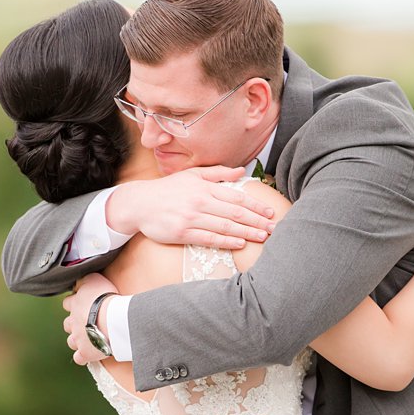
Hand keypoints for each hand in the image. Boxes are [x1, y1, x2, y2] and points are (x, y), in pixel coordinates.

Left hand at [62, 273, 118, 364]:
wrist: (111, 320)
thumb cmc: (106, 298)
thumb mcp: (95, 280)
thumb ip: (85, 279)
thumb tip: (78, 280)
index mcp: (75, 305)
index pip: (68, 303)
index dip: (74, 303)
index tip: (83, 304)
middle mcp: (73, 322)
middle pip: (67, 324)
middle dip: (74, 324)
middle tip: (87, 322)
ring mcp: (78, 338)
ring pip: (71, 341)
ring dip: (78, 340)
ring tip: (89, 339)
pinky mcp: (86, 352)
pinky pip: (79, 358)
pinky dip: (83, 357)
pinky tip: (90, 354)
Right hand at [106, 167, 275, 248]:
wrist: (139, 203)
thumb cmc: (169, 189)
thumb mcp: (192, 175)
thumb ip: (218, 173)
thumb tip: (241, 171)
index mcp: (204, 187)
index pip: (236, 197)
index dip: (256, 205)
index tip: (270, 211)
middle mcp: (200, 202)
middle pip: (235, 213)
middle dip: (257, 221)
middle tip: (274, 227)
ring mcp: (191, 218)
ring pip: (225, 226)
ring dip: (246, 232)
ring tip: (263, 236)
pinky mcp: (182, 233)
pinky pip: (209, 238)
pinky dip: (226, 241)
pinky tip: (240, 243)